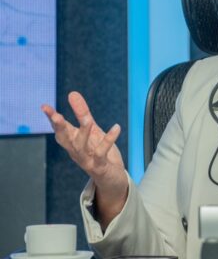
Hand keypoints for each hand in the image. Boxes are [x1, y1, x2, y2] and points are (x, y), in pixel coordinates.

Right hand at [42, 91, 127, 226]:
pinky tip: (116, 127)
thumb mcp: (92, 131)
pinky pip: (102, 152)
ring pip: (81, 146)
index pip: (60, 129)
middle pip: (65, 139)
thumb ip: (82, 113)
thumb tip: (72, 93)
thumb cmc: (99, 153)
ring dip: (83, 133)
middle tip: (56, 116)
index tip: (44, 107)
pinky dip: (109, 139)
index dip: (52, 119)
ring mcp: (87, 160)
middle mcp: (76, 152)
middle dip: (60, 127)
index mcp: (73, 142)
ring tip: (87, 119)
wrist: (112, 179)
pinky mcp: (100, 165)